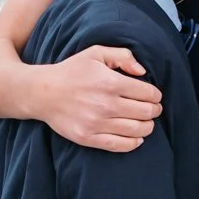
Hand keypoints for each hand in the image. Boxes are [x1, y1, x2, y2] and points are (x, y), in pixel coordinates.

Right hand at [44, 45, 162, 150]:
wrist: (42, 92)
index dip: (155, 95)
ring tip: (146, 122)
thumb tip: (143, 72)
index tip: (154, 96)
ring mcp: (96, 123)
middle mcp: (105, 104)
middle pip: (146, 112)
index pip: (148, 93)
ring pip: (137, 130)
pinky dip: (134, 143)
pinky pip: (120, 145)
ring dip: (148, 126)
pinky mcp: (88, 138)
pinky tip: (137, 137)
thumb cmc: (72, 71)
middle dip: (154, 110)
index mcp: (110, 82)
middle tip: (153, 109)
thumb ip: (123, 56)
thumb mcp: (96, 53)